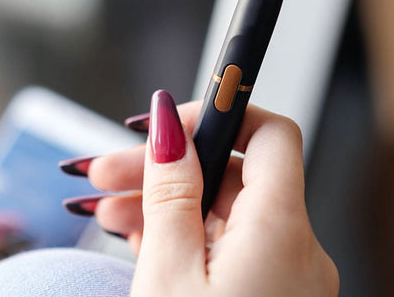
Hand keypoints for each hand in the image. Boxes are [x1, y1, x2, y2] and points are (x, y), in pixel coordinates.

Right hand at [73, 91, 337, 295]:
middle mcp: (292, 247)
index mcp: (280, 230)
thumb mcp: (168, 271)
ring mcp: (280, 276)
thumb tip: (168, 121)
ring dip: (160, 203)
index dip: (217, 115)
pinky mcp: (264, 296)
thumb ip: (169, 191)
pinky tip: (132, 238)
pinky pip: (223, 249)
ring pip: (220, 214)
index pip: (270, 135)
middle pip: (231, 175)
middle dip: (162, 166)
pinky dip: (179, 237)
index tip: (160, 120)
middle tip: (100, 171)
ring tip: (101, 211)